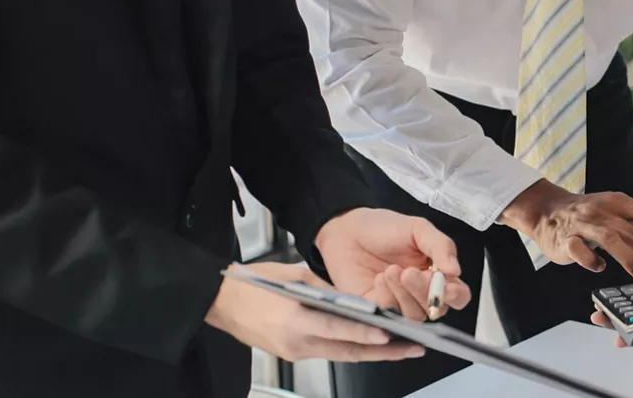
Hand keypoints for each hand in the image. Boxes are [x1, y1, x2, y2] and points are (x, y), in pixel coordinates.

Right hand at [205, 262, 424, 361]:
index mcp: (294, 320)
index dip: (365, 333)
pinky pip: (329, 353)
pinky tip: (370, 344)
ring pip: (341, 355)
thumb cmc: (251, 284)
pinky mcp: (293, 354)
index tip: (390, 334)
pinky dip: (351, 348)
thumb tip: (354, 299)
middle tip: (413, 348)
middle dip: (383, 352)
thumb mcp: (293, 276)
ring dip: (371, 353)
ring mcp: (294, 352)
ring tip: (401, 348)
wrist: (219, 301)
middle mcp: (296, 342)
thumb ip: (326, 289)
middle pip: (347, 351)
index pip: (337, 330)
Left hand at [315, 208, 471, 318]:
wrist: (346, 231)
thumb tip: (456, 270)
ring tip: (390, 271)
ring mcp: (400, 303)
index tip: (445, 285)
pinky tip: (379, 279)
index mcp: (438, 273)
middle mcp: (422, 293)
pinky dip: (387, 298)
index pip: (457, 294)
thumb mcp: (417, 228)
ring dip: (404, 294)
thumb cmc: (383, 227)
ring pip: (415, 315)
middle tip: (409, 273)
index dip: (455, 294)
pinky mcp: (378, 311)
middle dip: (424, 292)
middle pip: (437, 309)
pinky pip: (390, 316)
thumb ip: (440, 246)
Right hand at [499, 180, 632, 280]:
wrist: (546, 210)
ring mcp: (584, 225)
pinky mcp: (566, 239)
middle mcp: (604, 211)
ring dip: (631, 259)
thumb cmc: (589, 216)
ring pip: (612, 240)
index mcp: (621, 202)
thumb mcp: (616, 213)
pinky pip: (580, 251)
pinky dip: (592, 261)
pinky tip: (599, 268)